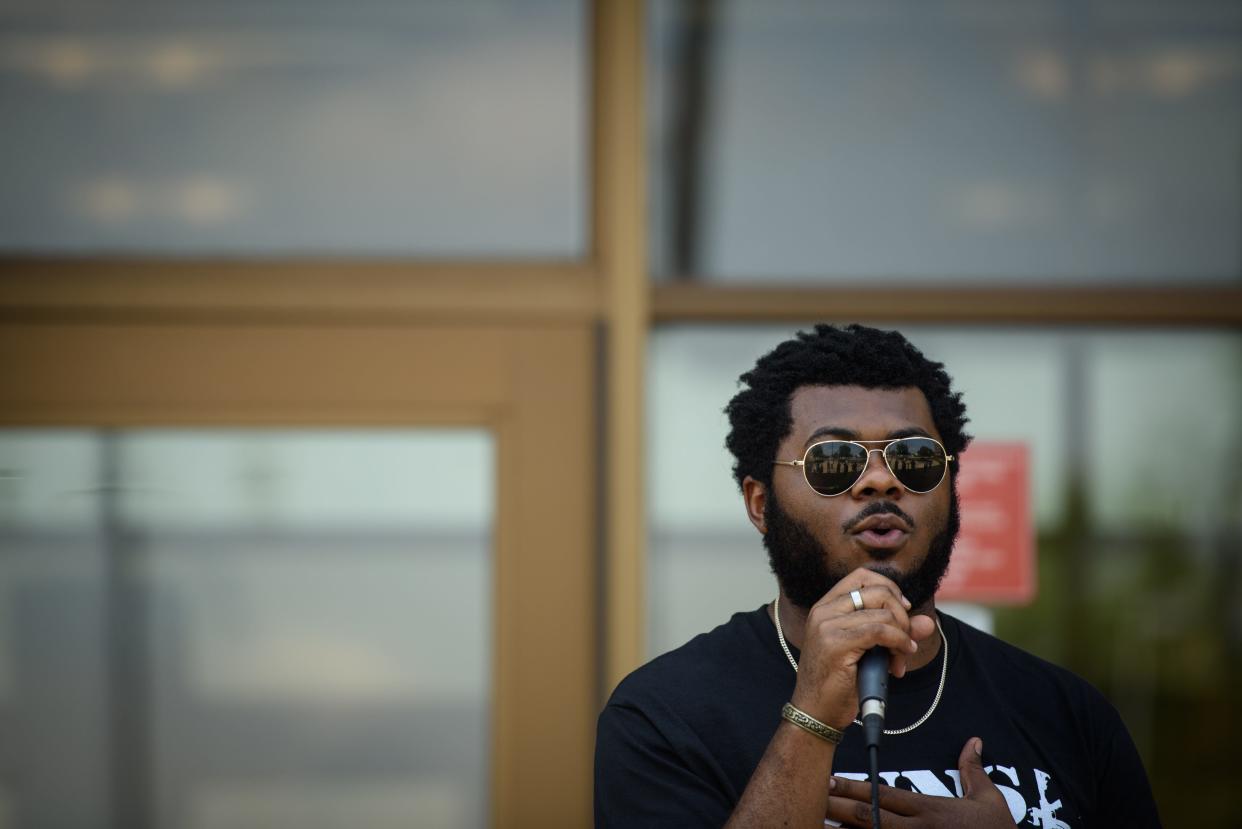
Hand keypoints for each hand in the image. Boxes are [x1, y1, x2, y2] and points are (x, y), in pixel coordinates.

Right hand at [788, 568, 935, 730]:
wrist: (816, 712)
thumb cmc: (838, 683)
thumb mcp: (869, 651)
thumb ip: (896, 632)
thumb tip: (927, 622)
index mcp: (826, 607)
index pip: (863, 576)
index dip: (890, 589)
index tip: (903, 611)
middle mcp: (824, 610)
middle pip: (879, 591)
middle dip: (902, 615)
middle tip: (905, 641)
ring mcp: (827, 625)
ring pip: (884, 613)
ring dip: (902, 636)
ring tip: (900, 658)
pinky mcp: (836, 643)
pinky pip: (881, 631)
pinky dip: (899, 643)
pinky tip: (899, 660)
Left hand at [825, 738, 1014, 827]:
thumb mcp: (989, 801)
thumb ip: (973, 771)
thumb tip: (973, 741)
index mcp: (930, 810)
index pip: (884, 795)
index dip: (854, 787)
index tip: (829, 779)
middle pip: (870, 816)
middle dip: (838, 807)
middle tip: (811, 796)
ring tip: (815, 820)